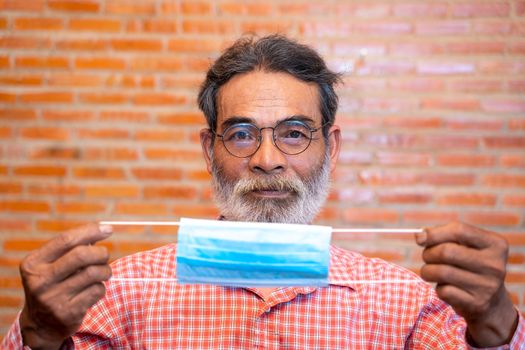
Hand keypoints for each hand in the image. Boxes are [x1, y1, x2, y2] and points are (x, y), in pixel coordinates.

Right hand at [19, 224, 112, 349]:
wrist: (42, 324)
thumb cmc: (54, 284)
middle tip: (105, 256)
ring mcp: (52, 299)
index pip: (66, 240)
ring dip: (105, 270)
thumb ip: (71, 248)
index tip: (108, 229)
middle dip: (100, 252)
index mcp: (33, 263)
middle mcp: (40, 281)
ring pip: (93, 273)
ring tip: (103, 273)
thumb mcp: (51, 265)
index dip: (90, 231)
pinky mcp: (68, 313)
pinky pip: (97, 291)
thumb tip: (103, 229)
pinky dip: (101, 287)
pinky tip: (93, 290)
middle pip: (81, 255)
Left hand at [416, 221, 517, 346]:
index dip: (434, 233)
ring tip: (431, 272)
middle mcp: (494, 264)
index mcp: (495, 244)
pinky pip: (444, 291)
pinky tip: (446, 288)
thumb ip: (443, 235)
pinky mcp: (477, 303)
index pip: (459, 230)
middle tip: (428, 258)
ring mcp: (488, 286)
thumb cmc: (470, 265)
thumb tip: (420, 235)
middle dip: (428, 254)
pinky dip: (438, 289)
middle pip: (447, 252)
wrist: (491, 301)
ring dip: (428, 271)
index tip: (420, 238)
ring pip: (441, 272)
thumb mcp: (465, 246)